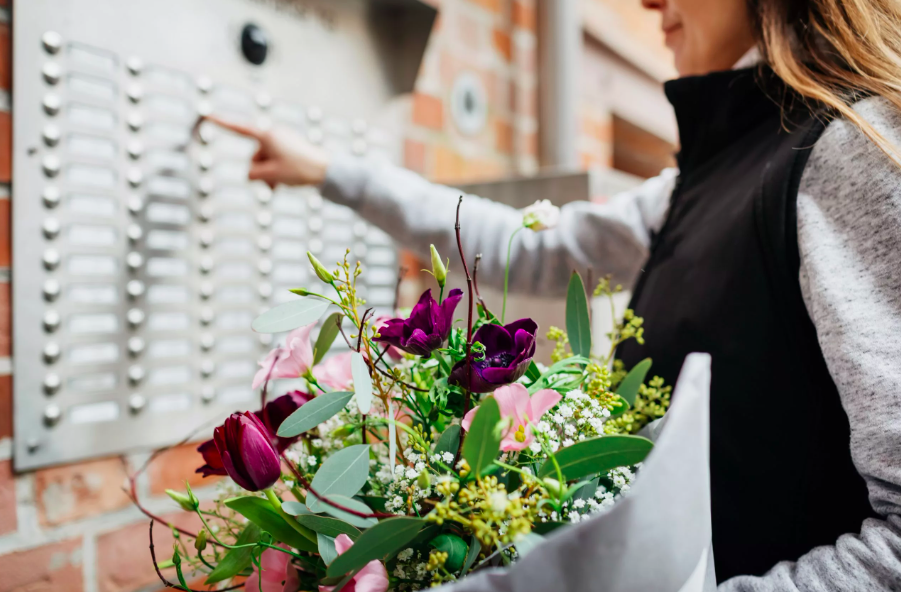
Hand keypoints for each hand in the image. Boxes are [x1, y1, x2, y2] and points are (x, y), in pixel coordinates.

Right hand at [203, 115, 330, 187]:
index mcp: (267, 135)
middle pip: (254, 157)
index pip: (238, 129)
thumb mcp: (271, 175)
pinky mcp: (288, 147)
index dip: (220, 123)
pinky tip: (286, 180)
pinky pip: (275, 161)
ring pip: (265, 162)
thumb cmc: (299, 170)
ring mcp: (281, 140)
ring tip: (284, 182)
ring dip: (270, 175)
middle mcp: (273, 134)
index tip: (206, 115)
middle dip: (261, 171)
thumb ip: (253, 174)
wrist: (327, 170)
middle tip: (277, 180)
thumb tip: (251, 173)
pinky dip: (277, 171)